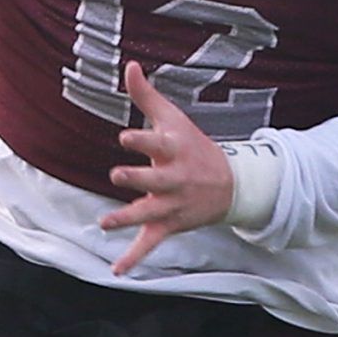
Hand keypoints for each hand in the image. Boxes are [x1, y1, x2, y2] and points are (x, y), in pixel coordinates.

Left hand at [99, 62, 234, 276]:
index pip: (157, 144)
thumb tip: (129, 66)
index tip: (125, 138)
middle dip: (137, 179)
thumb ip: (147, 96)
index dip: (142, 141)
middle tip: (117, 176)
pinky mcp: (169, 225)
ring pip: (149, 213)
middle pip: (154, 180)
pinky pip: (150, 243)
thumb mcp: (174, 119)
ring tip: (105, 222)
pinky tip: (117, 270)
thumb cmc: (194, 146)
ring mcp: (172, 205)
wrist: (232, 185)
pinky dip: (135, 258)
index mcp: (175, 151)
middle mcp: (175, 179)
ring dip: (128, 218)